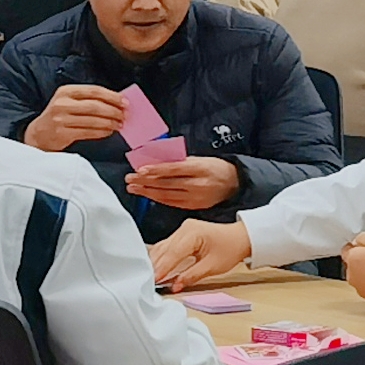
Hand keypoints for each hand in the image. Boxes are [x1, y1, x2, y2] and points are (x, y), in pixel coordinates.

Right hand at [26, 84, 129, 152]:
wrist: (39, 133)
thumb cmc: (60, 115)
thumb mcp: (69, 101)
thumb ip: (89, 99)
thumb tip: (118, 102)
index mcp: (66, 91)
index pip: (94, 90)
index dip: (112, 96)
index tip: (125, 102)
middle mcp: (62, 103)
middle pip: (95, 106)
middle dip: (114, 111)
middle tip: (125, 115)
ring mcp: (61, 119)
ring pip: (93, 120)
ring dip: (110, 123)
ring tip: (119, 124)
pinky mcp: (63, 134)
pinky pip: (88, 132)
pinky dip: (102, 132)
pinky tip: (109, 131)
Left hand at [123, 155, 241, 210]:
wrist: (234, 184)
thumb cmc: (215, 168)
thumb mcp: (200, 159)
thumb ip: (180, 161)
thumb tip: (156, 161)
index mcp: (200, 168)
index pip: (174, 169)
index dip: (156, 170)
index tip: (140, 169)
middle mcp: (198, 184)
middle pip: (167, 183)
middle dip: (146, 181)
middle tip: (130, 178)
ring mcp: (196, 198)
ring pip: (166, 195)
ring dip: (147, 192)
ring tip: (133, 187)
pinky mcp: (193, 206)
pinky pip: (172, 203)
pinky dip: (157, 198)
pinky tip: (147, 195)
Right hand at [146, 220, 252, 290]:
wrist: (241, 237)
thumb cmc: (231, 249)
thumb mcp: (213, 266)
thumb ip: (192, 276)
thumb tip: (175, 286)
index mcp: (193, 233)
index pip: (172, 254)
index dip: (162, 269)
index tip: (153, 282)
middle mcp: (184, 229)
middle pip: (164, 250)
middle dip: (155, 267)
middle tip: (148, 283)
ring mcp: (182, 230)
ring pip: (162, 247)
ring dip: (156, 263)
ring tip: (149, 278)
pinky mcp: (182, 234)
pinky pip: (167, 246)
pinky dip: (161, 258)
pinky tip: (155, 269)